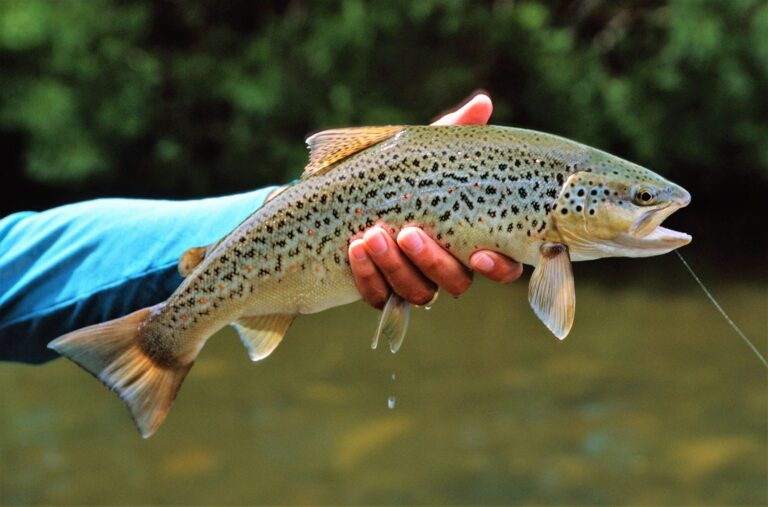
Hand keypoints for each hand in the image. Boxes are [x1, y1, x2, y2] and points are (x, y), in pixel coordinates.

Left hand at [349, 93, 522, 308]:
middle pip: (455, 283)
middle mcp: (448, 267)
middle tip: (407, 233)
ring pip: (418, 293)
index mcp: (471, 239)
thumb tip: (482, 103)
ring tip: (371, 235)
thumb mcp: (425, 152)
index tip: (478, 254)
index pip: (501, 266)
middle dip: (431, 261)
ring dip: (394, 268)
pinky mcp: (382, 292)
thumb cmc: (401, 174)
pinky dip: (367, 277)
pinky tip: (354, 249)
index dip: (496, 267)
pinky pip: (379, 298)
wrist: (348, 197)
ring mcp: (415, 282)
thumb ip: (456, 132)